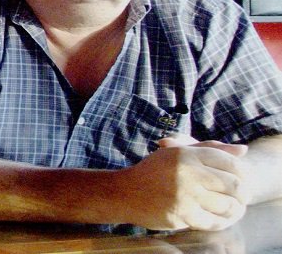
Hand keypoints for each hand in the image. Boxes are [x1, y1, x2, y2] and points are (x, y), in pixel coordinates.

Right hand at [115, 141, 248, 230]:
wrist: (126, 192)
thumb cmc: (154, 170)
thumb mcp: (178, 151)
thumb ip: (210, 148)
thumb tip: (243, 150)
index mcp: (187, 153)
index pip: (229, 161)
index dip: (242, 171)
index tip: (244, 178)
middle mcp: (187, 172)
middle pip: (233, 184)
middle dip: (243, 192)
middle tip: (243, 196)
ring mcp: (185, 195)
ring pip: (227, 205)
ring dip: (235, 209)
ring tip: (234, 207)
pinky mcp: (182, 215)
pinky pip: (214, 221)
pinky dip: (222, 221)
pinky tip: (220, 217)